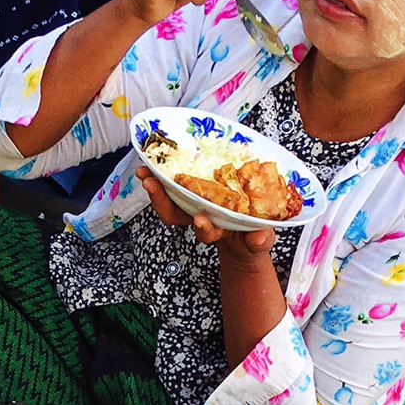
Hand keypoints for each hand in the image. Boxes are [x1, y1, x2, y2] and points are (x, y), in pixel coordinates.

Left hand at [137, 165, 274, 254]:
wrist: (243, 234)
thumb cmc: (251, 238)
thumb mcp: (259, 242)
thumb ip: (260, 241)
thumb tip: (259, 237)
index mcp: (218, 230)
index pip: (206, 231)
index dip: (203, 227)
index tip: (201, 219)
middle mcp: (200, 218)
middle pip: (177, 215)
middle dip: (161, 201)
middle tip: (151, 184)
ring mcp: (194, 205)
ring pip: (170, 199)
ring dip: (155, 186)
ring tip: (143, 172)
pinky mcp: (194, 191)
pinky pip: (173, 184)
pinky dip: (161, 175)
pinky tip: (151, 163)